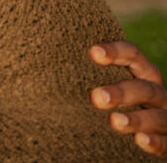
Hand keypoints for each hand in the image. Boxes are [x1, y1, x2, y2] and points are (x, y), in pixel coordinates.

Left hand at [89, 41, 166, 156]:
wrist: (144, 130)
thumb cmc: (112, 101)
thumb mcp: (104, 83)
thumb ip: (86, 74)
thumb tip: (40, 63)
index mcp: (141, 72)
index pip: (132, 54)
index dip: (115, 51)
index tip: (92, 52)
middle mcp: (156, 92)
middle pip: (143, 87)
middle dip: (121, 92)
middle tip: (95, 97)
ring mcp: (164, 116)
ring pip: (157, 116)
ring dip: (136, 119)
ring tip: (114, 121)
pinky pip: (166, 142)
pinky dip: (155, 142)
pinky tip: (140, 140)